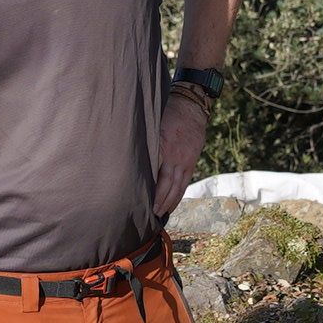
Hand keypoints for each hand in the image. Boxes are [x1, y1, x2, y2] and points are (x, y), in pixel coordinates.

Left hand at [151, 88, 210, 221]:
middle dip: (160, 201)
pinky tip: (173, 202)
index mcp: (163, 149)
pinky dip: (179, 194)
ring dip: (170, 201)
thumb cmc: (166, 113)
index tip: (141, 202)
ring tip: (162, 213)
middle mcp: (175, 158)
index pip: (156, 176)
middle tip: (152, 214)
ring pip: (178, 186)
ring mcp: (185, 161)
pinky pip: (185, 182)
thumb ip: (146, 144)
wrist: (191, 107)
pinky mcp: (191, 161)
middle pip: (167, 185)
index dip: (151, 192)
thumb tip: (131, 159)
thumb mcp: (152, 125)